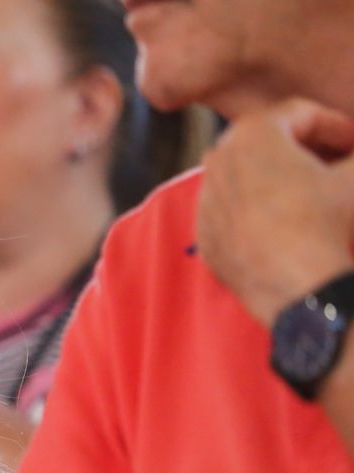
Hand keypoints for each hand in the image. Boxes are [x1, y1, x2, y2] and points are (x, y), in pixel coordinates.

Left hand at [197, 98, 353, 324]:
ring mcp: (205, 201)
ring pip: (248, 176)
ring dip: (282, 176)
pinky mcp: (205, 236)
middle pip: (269, 142)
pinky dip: (258, 210)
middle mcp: (218, 160)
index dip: (338, 125)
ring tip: (316, 190)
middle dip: (307, 148)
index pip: (302, 114)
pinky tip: (288, 222)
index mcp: (252, 132)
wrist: (299, 287)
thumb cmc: (327, 221)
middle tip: (339, 161)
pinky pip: (233, 212)